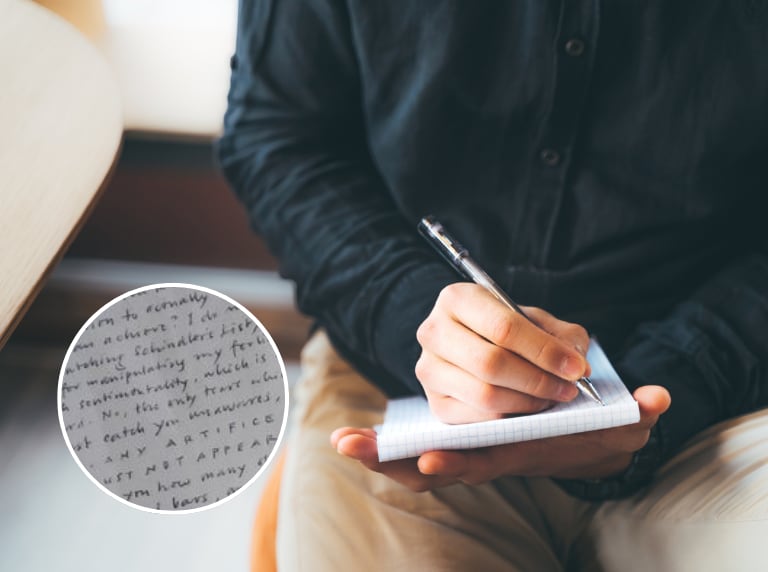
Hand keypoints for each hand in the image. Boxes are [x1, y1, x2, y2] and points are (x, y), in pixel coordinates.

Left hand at [331, 386, 670, 491]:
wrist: (580, 432)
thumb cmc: (596, 426)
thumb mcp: (620, 421)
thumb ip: (637, 413)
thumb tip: (658, 401)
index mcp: (519, 450)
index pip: (483, 459)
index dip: (457, 460)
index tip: (425, 458)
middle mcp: (489, 451)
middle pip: (437, 461)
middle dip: (397, 458)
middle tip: (352, 445)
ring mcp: (468, 442)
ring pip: (418, 456)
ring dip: (381, 453)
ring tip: (342, 441)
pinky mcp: (457, 425)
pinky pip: (417, 443)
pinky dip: (386, 446)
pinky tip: (355, 438)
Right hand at [416, 283, 592, 422]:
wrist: (474, 344)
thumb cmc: (507, 329)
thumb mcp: (535, 321)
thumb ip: (561, 337)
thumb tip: (577, 366)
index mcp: (457, 299)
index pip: (504, 328)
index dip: (544, 351)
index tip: (577, 368)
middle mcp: (433, 331)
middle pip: (491, 363)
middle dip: (539, 380)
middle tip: (569, 387)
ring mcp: (429, 369)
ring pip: (485, 394)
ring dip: (528, 402)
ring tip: (552, 396)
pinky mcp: (435, 402)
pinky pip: (478, 419)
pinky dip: (511, 418)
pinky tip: (528, 407)